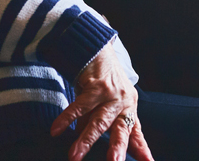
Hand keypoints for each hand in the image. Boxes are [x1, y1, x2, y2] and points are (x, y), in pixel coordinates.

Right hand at [51, 44, 153, 160]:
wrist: (96, 49)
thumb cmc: (102, 80)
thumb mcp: (107, 102)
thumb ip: (101, 123)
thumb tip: (85, 143)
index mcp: (130, 108)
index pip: (135, 132)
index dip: (141, 149)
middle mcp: (124, 102)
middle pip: (120, 130)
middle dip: (118, 148)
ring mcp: (111, 94)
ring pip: (97, 122)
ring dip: (85, 140)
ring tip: (75, 156)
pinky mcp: (96, 86)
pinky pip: (79, 107)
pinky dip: (66, 119)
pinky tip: (57, 129)